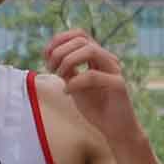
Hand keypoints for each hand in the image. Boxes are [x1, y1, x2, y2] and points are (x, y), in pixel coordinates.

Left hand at [50, 30, 143, 145]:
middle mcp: (107, 59)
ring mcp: (114, 70)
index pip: (79, 34)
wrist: (115, 129)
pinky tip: (67, 91)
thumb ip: (66, 70)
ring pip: (90, 50)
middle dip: (60, 51)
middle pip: (82, 39)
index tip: (45, 54)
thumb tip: (51, 56)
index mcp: (97, 57)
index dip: (59, 39)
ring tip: (59, 75)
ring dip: (68, 60)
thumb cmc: (96, 108)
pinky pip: (93, 75)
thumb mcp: (74, 85)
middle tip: (51, 68)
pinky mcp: (118, 84)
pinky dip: (75, 82)